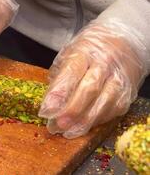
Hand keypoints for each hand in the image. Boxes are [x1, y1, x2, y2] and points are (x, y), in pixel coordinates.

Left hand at [39, 23, 148, 138]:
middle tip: (56, 126)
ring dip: (84, 122)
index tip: (45, 110)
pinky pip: (113, 110)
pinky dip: (97, 121)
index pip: (71, 73)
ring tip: (67, 133)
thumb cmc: (89, 51)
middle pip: (89, 89)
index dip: (58, 94)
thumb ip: (60, 78)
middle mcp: (104, 64)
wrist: (123, 42)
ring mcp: (119, 78)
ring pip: (103, 103)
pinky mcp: (128, 92)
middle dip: (71, 111)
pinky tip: (83, 127)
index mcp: (84, 52)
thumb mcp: (69, 56)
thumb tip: (50, 105)